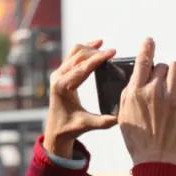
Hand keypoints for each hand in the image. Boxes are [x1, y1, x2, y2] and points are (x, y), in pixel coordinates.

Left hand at [44, 39, 119, 158]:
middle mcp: (58, 78)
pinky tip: (94, 46)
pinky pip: (72, 56)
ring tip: (103, 45)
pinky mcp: (60, 74)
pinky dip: (84, 50)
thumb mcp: (86, 125)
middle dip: (96, 52)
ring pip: (74, 53)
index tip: (113, 52)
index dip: (99, 58)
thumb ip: (103, 122)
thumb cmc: (70, 128)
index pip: (83, 67)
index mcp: (63, 87)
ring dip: (89, 48)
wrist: (56, 130)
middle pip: (79, 56)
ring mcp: (57, 74)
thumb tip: (119, 118)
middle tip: (112, 52)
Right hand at [118, 38, 175, 165]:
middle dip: (159, 71)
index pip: (143, 60)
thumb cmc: (137, 138)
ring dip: (174, 71)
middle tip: (159, 83)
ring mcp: (172, 96)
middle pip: (161, 66)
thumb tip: (137, 76)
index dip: (147, 47)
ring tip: (173, 79)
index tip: (149, 41)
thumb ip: (129, 93)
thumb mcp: (123, 113)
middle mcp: (154, 91)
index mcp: (135, 92)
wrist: (156, 156)